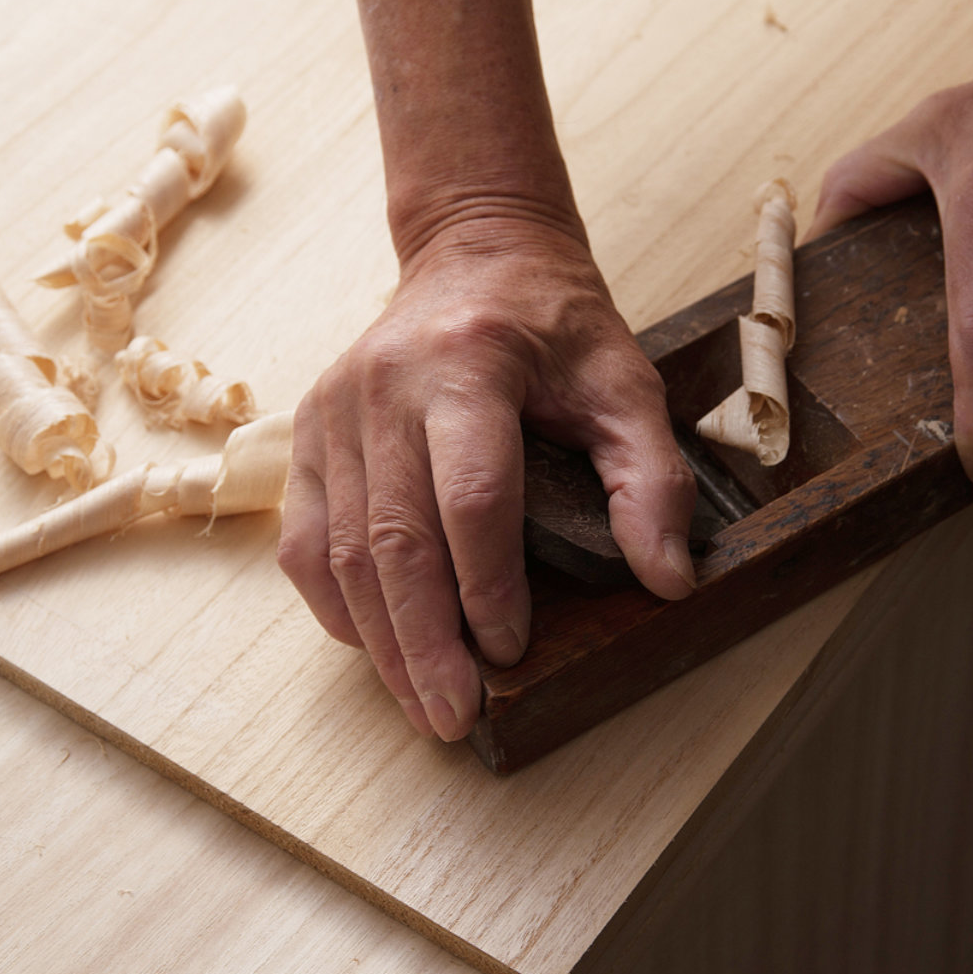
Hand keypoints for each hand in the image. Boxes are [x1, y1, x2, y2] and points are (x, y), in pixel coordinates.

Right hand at [278, 208, 696, 740]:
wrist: (475, 255)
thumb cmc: (554, 323)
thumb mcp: (624, 384)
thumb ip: (651, 477)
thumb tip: (668, 579)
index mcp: (468, 364)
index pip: (471, 496)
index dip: (489, 586)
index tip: (513, 653)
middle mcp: (384, 386)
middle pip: (394, 538)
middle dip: (425, 642)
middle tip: (455, 719)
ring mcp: (334, 410)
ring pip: (340, 550)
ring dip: (381, 639)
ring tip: (422, 704)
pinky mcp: (309, 432)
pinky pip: (304, 539)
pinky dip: (336, 603)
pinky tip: (376, 644)